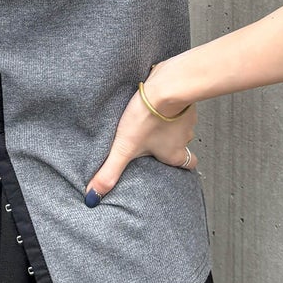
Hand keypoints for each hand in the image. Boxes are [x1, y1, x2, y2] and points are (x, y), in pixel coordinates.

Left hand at [83, 62, 199, 206]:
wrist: (165, 85)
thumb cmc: (148, 117)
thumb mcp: (125, 148)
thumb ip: (110, 171)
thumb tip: (93, 197)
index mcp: (174, 153)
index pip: (188, 165)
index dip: (180, 164)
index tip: (169, 162)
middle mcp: (185, 137)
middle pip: (181, 143)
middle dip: (170, 142)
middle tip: (154, 139)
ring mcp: (187, 117)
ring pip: (180, 123)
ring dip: (168, 121)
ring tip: (150, 118)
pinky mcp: (183, 97)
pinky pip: (178, 103)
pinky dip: (168, 104)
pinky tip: (154, 101)